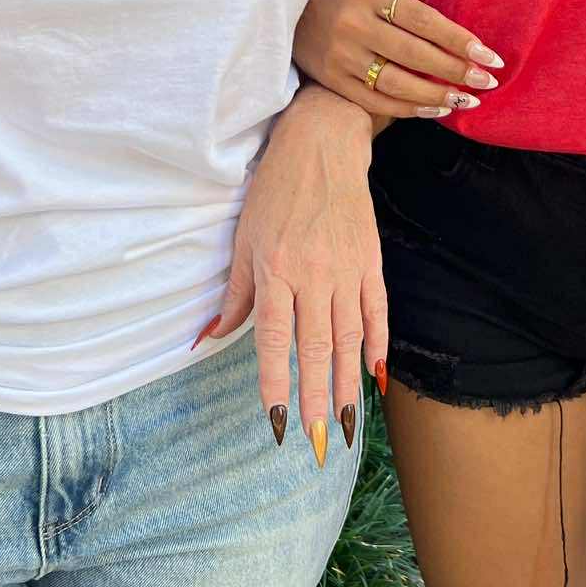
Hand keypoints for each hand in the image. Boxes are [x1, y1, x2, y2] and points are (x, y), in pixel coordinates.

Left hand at [213, 87, 386, 463]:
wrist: (323, 142)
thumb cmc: (274, 189)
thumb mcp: (243, 237)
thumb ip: (234, 294)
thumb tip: (207, 338)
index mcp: (275, 269)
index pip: (276, 340)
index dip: (276, 384)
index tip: (276, 424)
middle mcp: (313, 274)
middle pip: (316, 348)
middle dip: (316, 400)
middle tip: (320, 444)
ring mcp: (347, 268)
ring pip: (349, 338)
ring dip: (347, 385)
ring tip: (346, 425)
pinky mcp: (371, 259)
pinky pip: (377, 310)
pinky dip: (378, 344)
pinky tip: (376, 377)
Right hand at [293, 0, 504, 120]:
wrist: (287, 10)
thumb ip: (407, 6)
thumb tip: (452, 36)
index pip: (424, 20)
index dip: (460, 40)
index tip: (489, 56)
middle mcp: (355, 24)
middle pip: (415, 53)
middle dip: (456, 70)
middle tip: (486, 81)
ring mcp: (341, 55)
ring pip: (397, 82)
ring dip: (436, 95)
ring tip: (464, 100)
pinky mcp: (331, 80)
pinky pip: (376, 100)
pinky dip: (409, 108)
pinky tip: (434, 110)